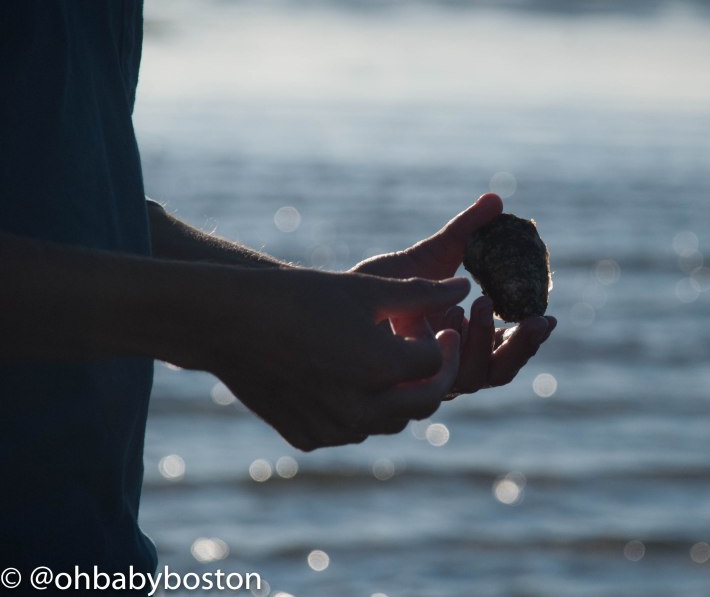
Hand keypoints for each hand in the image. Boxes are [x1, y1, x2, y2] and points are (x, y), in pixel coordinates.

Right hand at [166, 268, 470, 450]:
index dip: (444, 341)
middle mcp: (361, 407)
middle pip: (426, 403)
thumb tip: (464, 287)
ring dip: (403, 396)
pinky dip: (364, 410)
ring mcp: (333, 428)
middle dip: (435, 375)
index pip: (437, 363)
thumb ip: (422, 294)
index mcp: (380, 367)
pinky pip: (353, 432)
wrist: (229, 323)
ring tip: (394, 363)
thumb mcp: (366, 289)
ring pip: (392, 422)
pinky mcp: (309, 437)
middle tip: (431, 350)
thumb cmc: (299, 296)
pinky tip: (354, 380)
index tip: (440, 325)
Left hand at [352, 193, 555, 396]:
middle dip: (523, 346)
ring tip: (485, 302)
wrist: (342, 298)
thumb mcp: (434, 253)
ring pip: (481, 376)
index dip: (531, 336)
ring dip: (490, 342)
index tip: (548, 316)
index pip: (507, 345)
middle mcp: (454, 362)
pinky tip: (458, 322)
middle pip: (501, 368)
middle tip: (538, 322)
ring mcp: (434, 375)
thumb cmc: (385, 281)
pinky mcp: (414, 382)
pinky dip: (460, 353)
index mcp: (466, 337)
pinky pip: (449, 377)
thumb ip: (467, 230)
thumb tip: (497, 199)